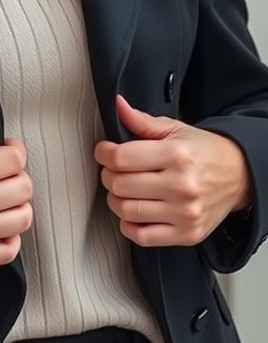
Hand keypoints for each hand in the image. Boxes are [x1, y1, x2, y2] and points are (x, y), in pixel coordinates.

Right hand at [0, 90, 32, 267]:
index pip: (14, 159)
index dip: (15, 150)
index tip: (6, 150)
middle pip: (24, 188)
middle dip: (18, 176)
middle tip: (4, 174)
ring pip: (22, 219)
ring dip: (17, 206)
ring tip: (3, 199)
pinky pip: (8, 252)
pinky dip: (10, 238)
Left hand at [93, 95, 251, 246]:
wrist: (239, 175)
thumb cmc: (205, 152)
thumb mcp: (175, 129)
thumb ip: (142, 121)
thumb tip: (117, 106)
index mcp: (177, 155)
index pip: (121, 158)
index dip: (104, 153)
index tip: (104, 151)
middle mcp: (182, 186)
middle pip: (120, 185)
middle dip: (109, 175)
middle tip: (115, 170)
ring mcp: (185, 213)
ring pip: (126, 211)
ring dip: (116, 200)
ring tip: (124, 190)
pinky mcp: (187, 234)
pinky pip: (142, 237)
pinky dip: (129, 225)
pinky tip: (135, 211)